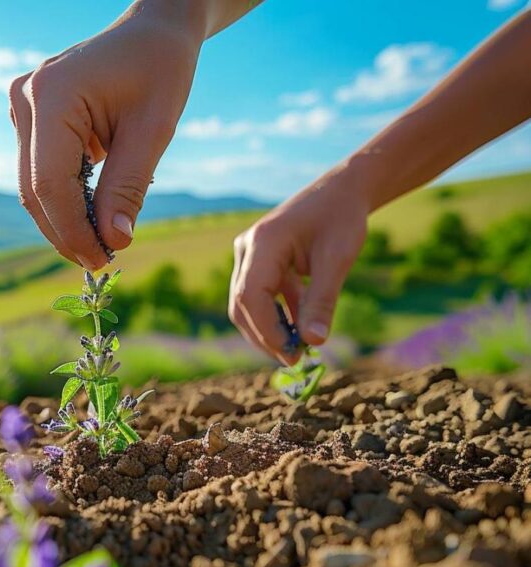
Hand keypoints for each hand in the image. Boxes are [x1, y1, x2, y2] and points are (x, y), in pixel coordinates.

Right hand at [8, 1, 205, 270]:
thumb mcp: (153, 129)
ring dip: (63, 220)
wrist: (152, 32)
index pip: (49, 183)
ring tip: (100, 243)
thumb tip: (113, 241)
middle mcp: (25, 100)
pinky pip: (40, 171)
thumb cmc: (159, 70)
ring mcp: (22, 108)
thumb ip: (128, 187)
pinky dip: (64, 199)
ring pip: (33, 185)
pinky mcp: (29, 118)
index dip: (72, 229)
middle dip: (66, 231)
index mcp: (52, 95)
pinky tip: (92, 215)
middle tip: (101, 260)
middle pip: (34, 189)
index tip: (102, 259)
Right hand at [228, 165, 369, 364]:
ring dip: (269, 328)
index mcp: (262, 243)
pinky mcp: (258, 261)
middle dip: (265, 336)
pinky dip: (277, 314)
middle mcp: (247, 248)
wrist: (342, 190)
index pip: (250, 296)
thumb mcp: (338, 259)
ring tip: (298, 347)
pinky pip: (259, 295)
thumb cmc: (341, 218)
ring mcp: (249, 254)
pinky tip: (299, 326)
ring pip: (246, 303)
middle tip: (294, 359)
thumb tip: (315, 342)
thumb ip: (323, 300)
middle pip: (241, 304)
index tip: (293, 354)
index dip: (267, 330)